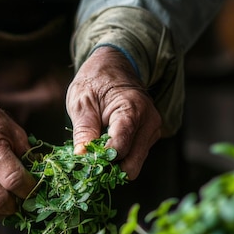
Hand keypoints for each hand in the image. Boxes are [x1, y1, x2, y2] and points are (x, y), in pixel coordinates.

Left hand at [66, 46, 161, 179]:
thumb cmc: (96, 80)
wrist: (115, 66)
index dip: (100, 159)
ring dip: (114, 164)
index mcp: (132, 110)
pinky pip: (135, 157)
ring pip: (134, 163)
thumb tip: (82, 156)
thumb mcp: (81, 100)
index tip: (83, 159)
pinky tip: (106, 147)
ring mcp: (153, 131)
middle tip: (88, 161)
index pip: (120, 148)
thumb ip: (83, 130)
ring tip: (96, 150)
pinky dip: (119, 158)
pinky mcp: (149, 137)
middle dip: (109, 168)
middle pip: (132, 163)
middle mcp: (149, 122)